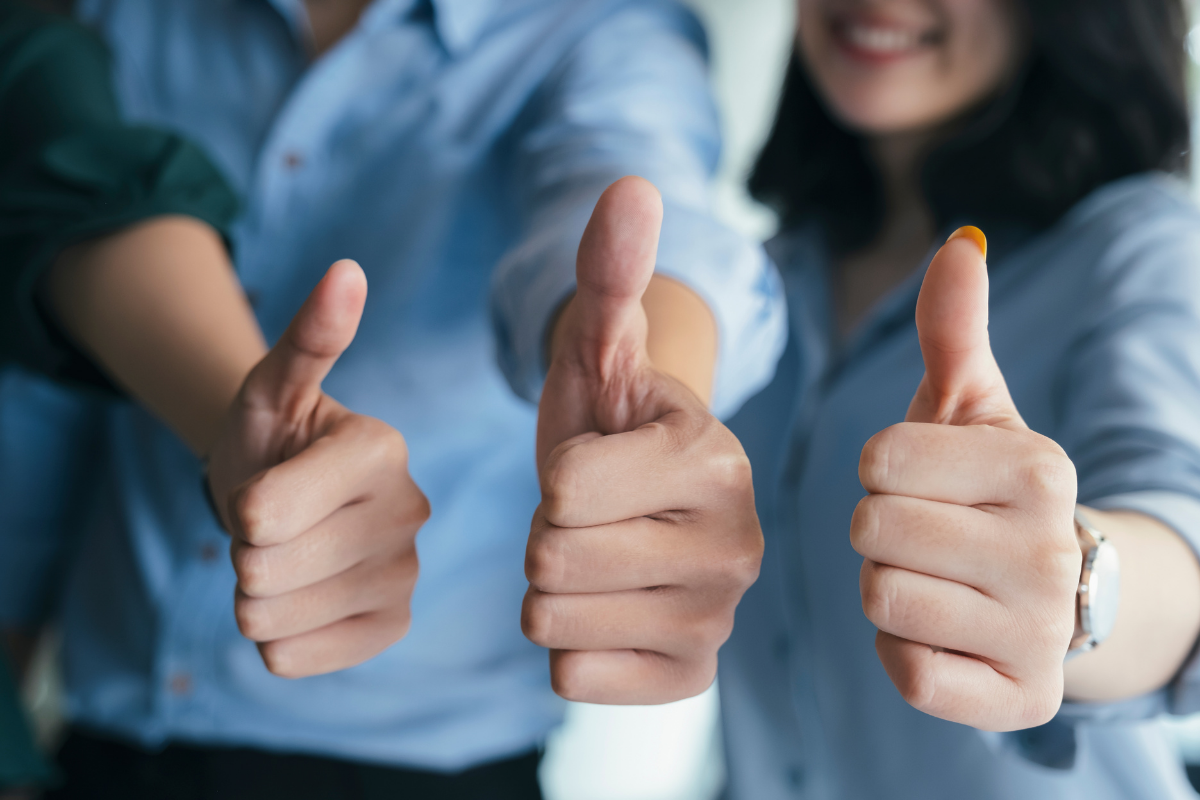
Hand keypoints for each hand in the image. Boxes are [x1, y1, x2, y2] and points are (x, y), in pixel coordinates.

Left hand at [207, 261, 427, 677]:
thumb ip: (309, 336)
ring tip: (284, 554)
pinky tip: (300, 596)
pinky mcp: (392, 625)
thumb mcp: (272, 386)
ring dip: (252, 594)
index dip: (239, 506)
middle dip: (242, 551)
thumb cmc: (274, 436)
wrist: (288, 492)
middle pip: (262, 571)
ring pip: (270, 620)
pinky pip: (291, 658)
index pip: (262, 515)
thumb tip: (346, 270)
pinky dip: (275, 635)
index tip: (264, 484)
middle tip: (271, 523)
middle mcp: (411, 512)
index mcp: (384, 451)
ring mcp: (406, 574)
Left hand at [523, 177, 762, 703]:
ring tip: (596, 554)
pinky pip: (572, 678)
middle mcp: (736, 544)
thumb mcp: (599, 348)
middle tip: (588, 515)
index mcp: (714, 459)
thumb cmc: (608, 420)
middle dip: (544, 534)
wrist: (632, 497)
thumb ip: (609, 275)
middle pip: (553, 559)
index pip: (564, 490)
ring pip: (552, 621)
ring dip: (550, 587)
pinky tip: (605, 607)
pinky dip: (567, 644)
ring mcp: (719, 617)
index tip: (592, 465)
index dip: (551, 475)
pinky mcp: (690, 675)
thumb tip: (631, 186)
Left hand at [851, 228, 1079, 730]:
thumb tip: (959, 240)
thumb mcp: (974, 407)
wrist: (1058, 595)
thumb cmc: (986, 489)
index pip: (879, 460)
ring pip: (882, 598)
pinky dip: (905, 652)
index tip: (922, 480)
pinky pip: (907, 672)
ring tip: (936, 578)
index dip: (881, 470)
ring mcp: (1040, 634)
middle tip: (925, 533)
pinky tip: (944, 632)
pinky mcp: (1018, 700)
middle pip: (872, 530)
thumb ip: (955, 329)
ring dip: (888, 588)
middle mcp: (1050, 553)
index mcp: (1038, 469)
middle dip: (878, 530)